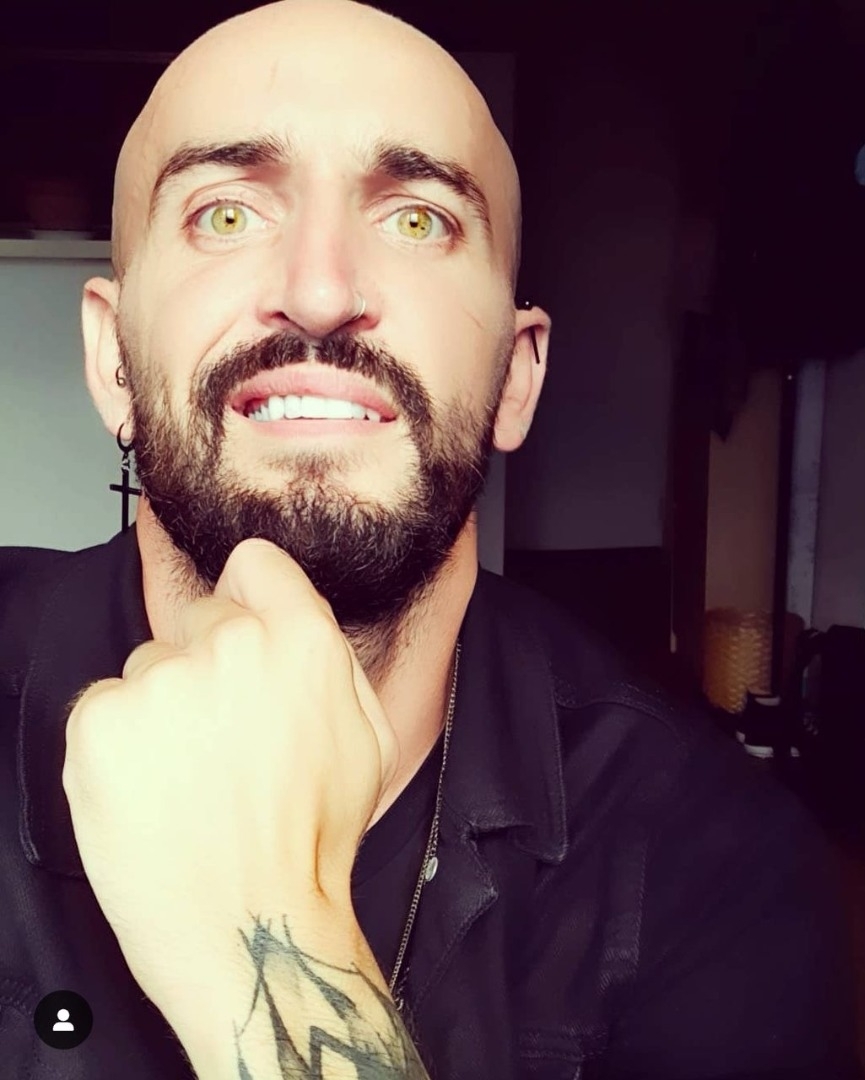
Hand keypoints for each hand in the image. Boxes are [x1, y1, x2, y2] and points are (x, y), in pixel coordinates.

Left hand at [62, 538, 399, 1015]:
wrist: (250, 925)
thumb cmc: (310, 842)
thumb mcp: (366, 738)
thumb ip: (328, 661)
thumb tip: (293, 619)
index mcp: (301, 641)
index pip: (254, 564)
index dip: (249, 597)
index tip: (241, 629)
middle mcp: (230, 646)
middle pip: (198, 620)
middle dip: (207, 665)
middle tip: (221, 739)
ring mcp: (160, 682)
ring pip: (149, 668)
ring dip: (163, 711)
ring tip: (189, 778)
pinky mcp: (100, 722)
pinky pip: (105, 708)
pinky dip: (121, 746)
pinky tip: (154, 791)